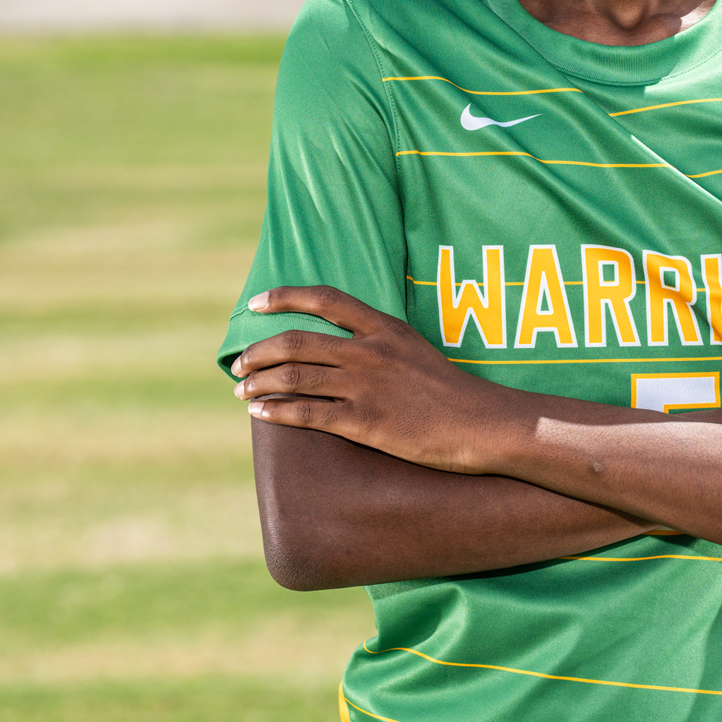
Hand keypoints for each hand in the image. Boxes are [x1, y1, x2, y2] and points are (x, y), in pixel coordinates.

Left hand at [231, 287, 512, 472]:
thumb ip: (377, 342)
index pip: (325, 299)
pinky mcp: (366, 422)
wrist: (482, 423)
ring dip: (259, 384)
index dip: (285, 297)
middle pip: (296, 341)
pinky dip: (276, 412)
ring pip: (294, 378)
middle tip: (239, 366)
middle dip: (258, 353)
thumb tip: (338, 347)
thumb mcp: (414, 348)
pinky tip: (260, 414)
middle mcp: (370, 351)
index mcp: (384, 327)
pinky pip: (308, 414)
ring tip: (242, 392)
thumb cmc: (450, 390)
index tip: (257, 304)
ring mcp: (367, 386)